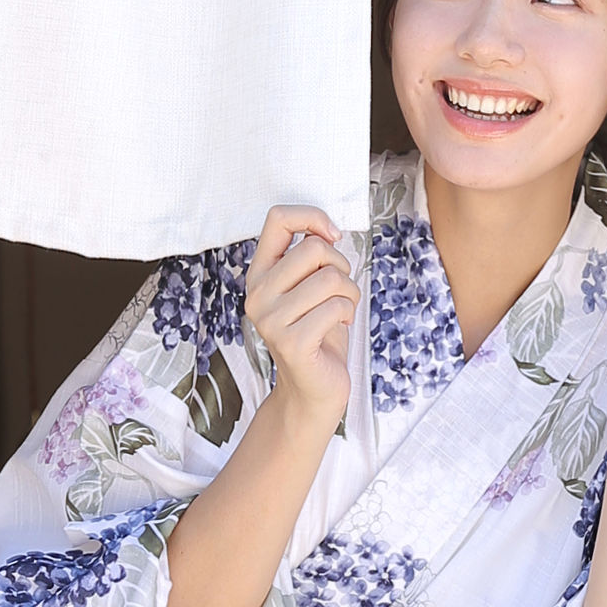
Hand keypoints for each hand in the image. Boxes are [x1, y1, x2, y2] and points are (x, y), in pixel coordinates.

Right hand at [244, 205, 356, 435]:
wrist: (313, 388)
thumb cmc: (318, 332)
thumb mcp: (309, 287)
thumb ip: (310, 257)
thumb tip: (327, 230)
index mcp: (259, 273)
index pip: (278, 219)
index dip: (312, 217)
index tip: (332, 235)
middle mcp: (257, 294)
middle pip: (313, 248)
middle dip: (341, 265)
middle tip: (340, 289)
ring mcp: (270, 320)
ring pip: (330, 278)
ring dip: (349, 293)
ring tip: (340, 310)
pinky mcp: (291, 342)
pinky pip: (336, 307)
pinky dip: (348, 314)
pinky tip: (338, 327)